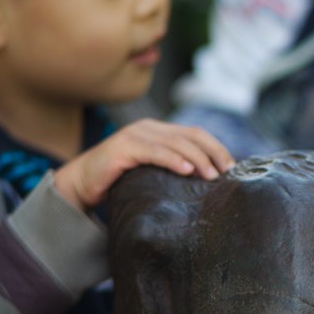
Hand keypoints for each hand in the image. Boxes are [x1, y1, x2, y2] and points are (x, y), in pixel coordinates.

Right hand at [53, 119, 234, 209]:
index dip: (216, 147)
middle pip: (191, 135)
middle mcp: (149, 128)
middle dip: (213, 152)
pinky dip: (172, 160)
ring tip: (211, 175)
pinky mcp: (123, 148)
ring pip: (175, 143)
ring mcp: (136, 136)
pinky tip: (186, 170)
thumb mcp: (151, 172)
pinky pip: (153, 152)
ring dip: (197, 158)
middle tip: (227, 172)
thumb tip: (206, 183)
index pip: (195, 134)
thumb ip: (172, 169)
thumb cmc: (119, 182)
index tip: (232, 167)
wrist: (81, 185)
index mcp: (159, 131)